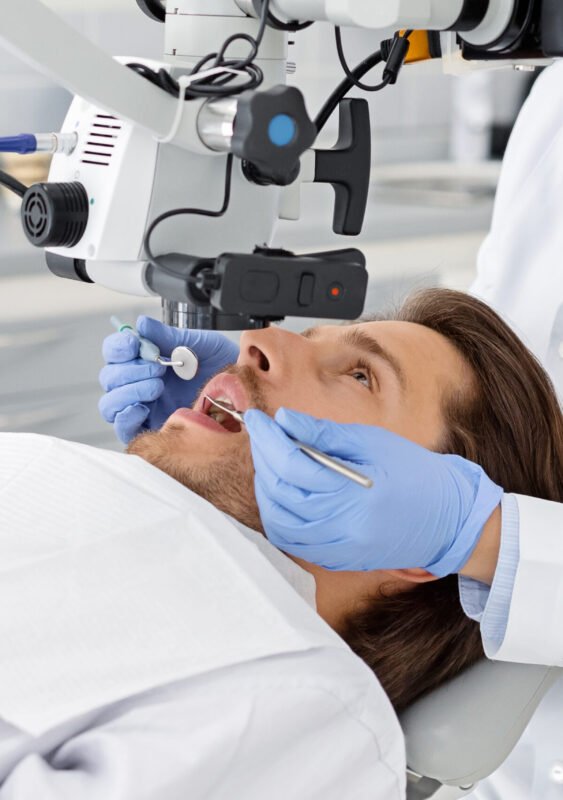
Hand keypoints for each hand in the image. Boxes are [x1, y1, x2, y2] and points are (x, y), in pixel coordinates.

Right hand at [99, 316, 238, 443]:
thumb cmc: (223, 370)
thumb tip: (142, 325)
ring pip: (111, 403)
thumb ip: (169, 336)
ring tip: (157, 386)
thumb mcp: (199, 346)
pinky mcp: (150, 430)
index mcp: (149, 360)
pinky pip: (123, 427)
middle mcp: (140, 384)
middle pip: (110, 377)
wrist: (244, 397)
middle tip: (158, 368)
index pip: (116, 351)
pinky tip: (144, 407)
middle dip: (129, 369)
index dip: (119, 346)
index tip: (135, 343)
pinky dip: (127, 416)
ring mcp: (144, 408)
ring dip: (128, 391)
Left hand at [244, 408, 502, 575]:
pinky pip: (291, 542)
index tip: (255, 420)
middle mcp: (342, 528)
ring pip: (278, 521)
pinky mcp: (336, 560)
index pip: (292, 466)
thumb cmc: (416, 474)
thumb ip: (324, 435)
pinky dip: (278, 515)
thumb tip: (285, 420)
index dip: (267, 440)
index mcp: (355, 494)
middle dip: (264, 460)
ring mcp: (338, 550)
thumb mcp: (373, 443)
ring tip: (273, 461)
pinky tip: (283, 492)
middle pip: (280, 493)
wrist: (449, 519)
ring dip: (266, 489)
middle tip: (264, 435)